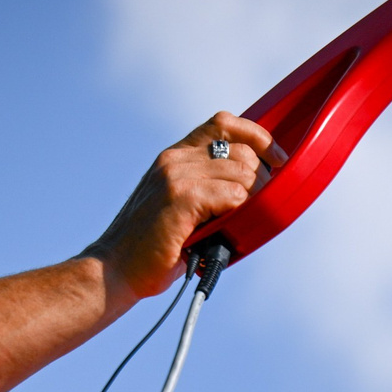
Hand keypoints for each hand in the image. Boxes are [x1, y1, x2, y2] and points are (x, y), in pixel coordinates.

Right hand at [85, 112, 275, 303]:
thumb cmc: (152, 245)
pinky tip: (225, 229)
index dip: (257, 136)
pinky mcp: (182, 198)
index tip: (276, 158)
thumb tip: (256, 184)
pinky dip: (239, 213)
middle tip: (253, 208)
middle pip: (242, 150)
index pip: (224, 122)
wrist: (116, 269)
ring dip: (251, 201)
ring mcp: (177, 176)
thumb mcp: (179, 204)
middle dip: (260, 179)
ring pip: (243, 174)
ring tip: (236, 223)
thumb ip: (207, 186)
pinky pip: (233, 195)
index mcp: (174, 156)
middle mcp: (175, 159)